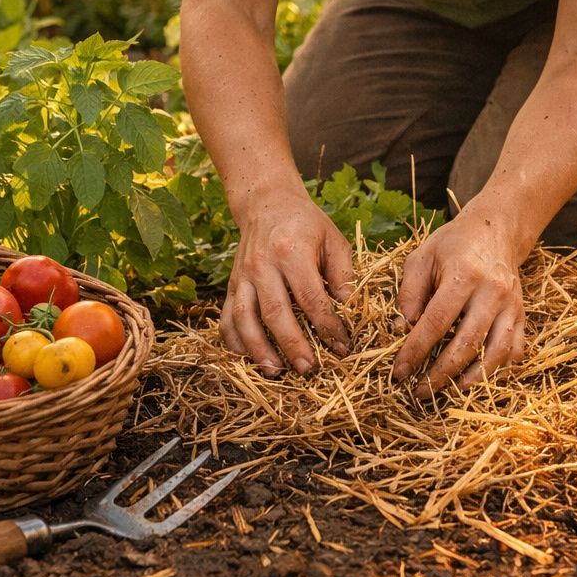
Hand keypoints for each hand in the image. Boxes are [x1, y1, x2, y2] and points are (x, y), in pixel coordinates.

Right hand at [218, 191, 353, 375]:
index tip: (342, 347)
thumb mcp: (333, 240)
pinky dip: (234, 341)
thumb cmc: (306, 224)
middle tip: (308, 369)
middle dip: (292, 345)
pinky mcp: (231, 285)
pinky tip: (248, 358)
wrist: (267, 204)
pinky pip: (226, 317)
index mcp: (291, 252)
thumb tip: (350, 310)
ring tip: (275, 372)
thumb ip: (344, 274)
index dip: (327, 326)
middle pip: (275, 312)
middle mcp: (262, 265)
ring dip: (258, 349)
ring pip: (244, 318)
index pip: (310, 297)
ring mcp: (241, 276)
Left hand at [392, 215, 526, 395]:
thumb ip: (409, 293)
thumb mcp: (421, 258)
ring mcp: (512, 305)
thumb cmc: (453, 244)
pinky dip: (499, 369)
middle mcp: (492, 292)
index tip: (400, 371)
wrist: (496, 230)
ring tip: (450, 391)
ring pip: (496, 351)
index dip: (416, 350)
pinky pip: (516, 349)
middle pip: (467, 343)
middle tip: (420, 391)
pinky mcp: (522, 314)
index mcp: (464, 275)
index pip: (437, 322)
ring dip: (473, 378)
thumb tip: (400, 330)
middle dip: (441, 373)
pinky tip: (478, 378)